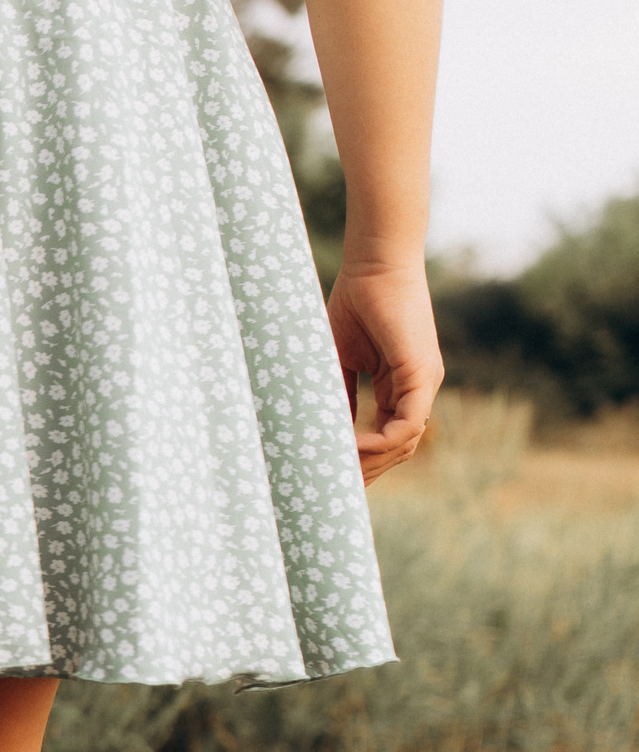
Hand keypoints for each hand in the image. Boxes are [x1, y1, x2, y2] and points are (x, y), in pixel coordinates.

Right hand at [326, 258, 440, 484]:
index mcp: (400, 385)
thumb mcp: (340, 360)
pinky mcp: (421, 374)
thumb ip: (339, 394)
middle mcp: (418, 388)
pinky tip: (353, 448)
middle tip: (334, 487)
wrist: (374, 264)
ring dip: (373, 462)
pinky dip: (381, 442)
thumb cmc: (354, 301)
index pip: (389, 436)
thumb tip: (328, 428)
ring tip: (339, 472)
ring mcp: (424, 383)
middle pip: (400, 448)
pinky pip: (408, 425)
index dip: (364, 458)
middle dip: (368, 471)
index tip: (333, 472)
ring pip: (406, 443)